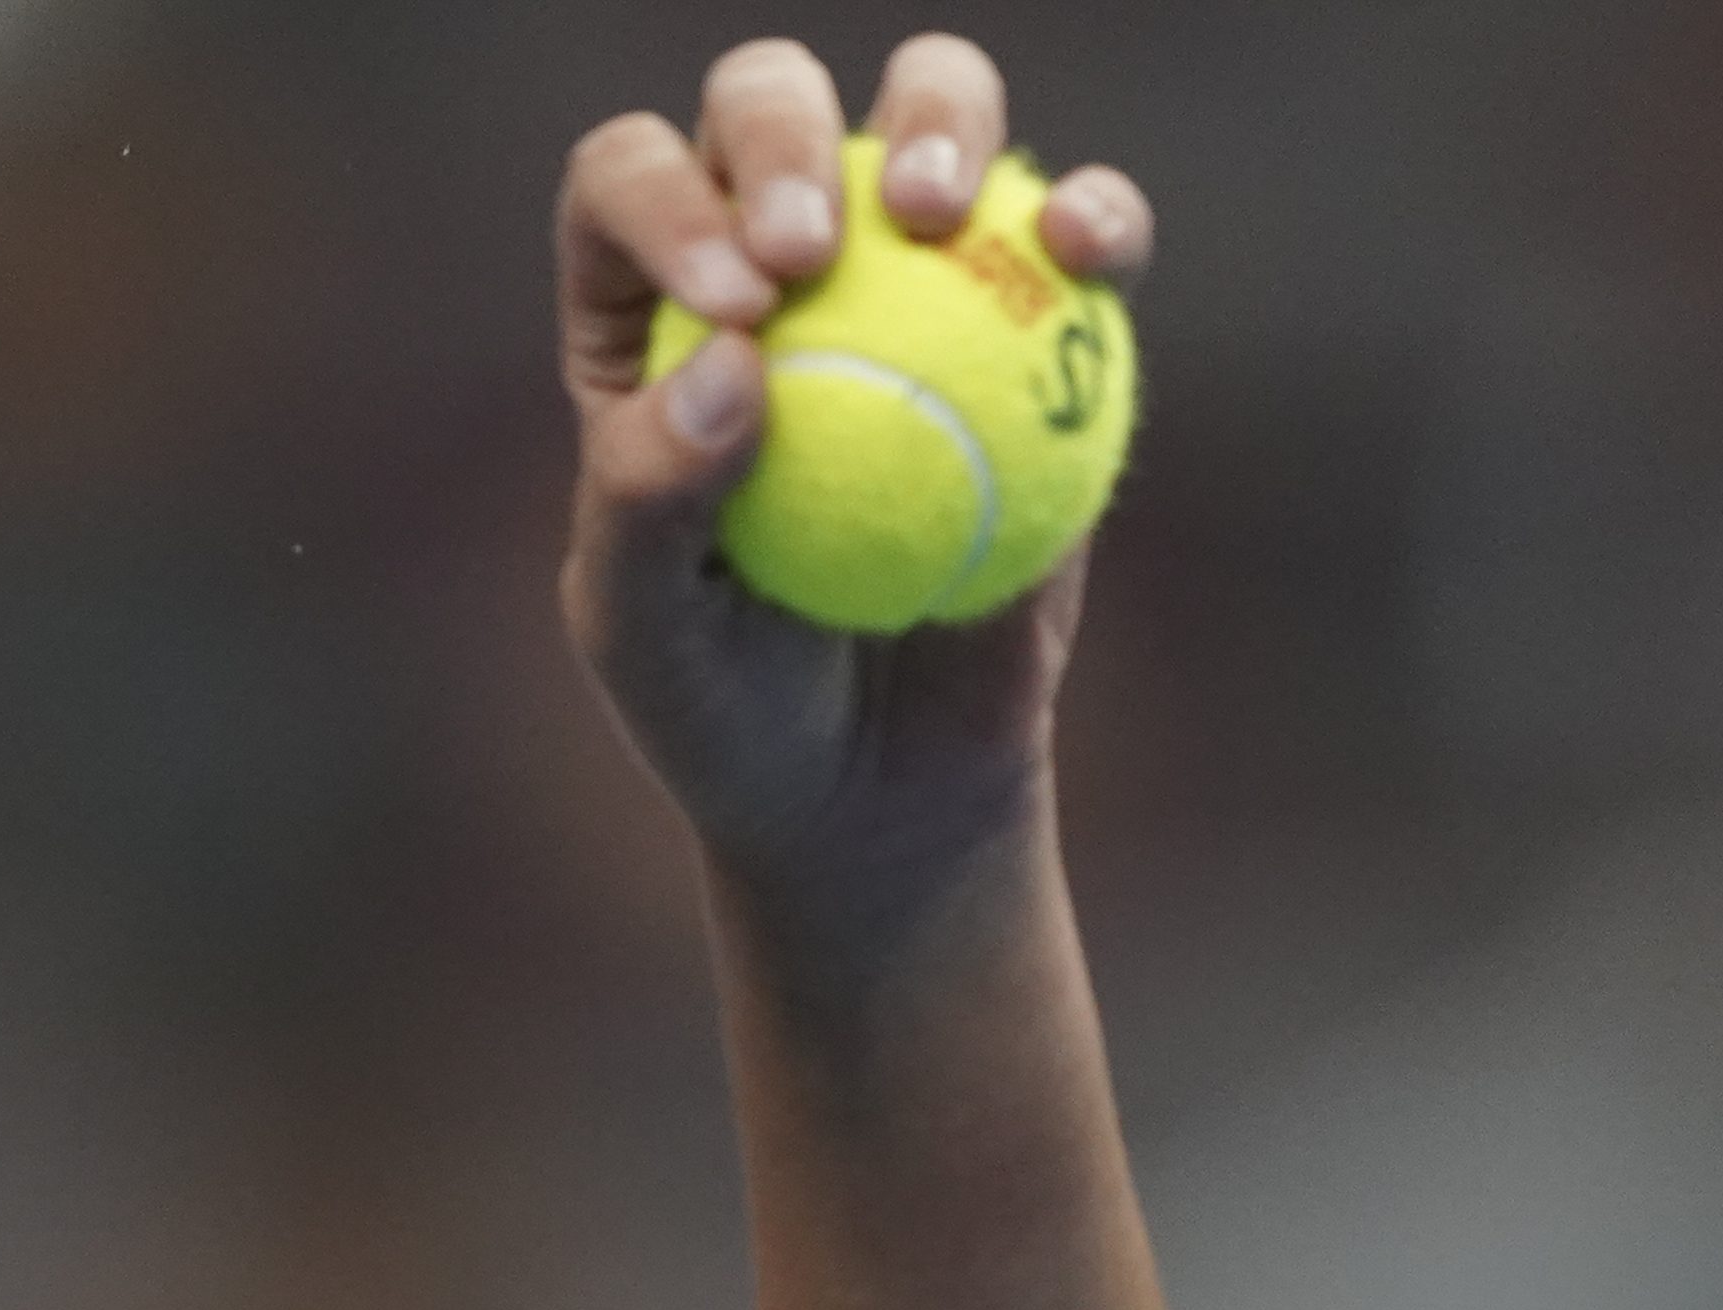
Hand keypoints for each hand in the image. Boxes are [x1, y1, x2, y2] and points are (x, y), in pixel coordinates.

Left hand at [554, 35, 1153, 898]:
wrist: (876, 790)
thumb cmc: (728, 711)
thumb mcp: (646, 635)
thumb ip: (648, 502)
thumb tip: (730, 362)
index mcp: (641, 311)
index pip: (629, 185)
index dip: (670, 201)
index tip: (737, 303)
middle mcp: (770, 260)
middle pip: (767, 106)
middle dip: (785, 131)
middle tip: (811, 250)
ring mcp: (913, 277)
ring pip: (928, 113)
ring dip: (942, 116)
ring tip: (940, 212)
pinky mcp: (1039, 328)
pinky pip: (1074, 233)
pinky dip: (1093, 217)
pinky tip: (1087, 248)